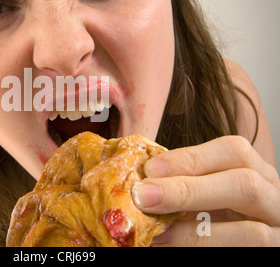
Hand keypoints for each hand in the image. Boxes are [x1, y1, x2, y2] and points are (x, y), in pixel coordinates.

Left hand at [131, 136, 279, 245]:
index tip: (150, 168)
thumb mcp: (201, 193)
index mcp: (257, 172)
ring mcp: (278, 234)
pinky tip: (169, 246)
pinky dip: (201, 249)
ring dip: (194, 232)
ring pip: (251, 233)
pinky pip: (243, 253)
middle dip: (188, 190)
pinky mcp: (271, 254)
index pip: (234, 151)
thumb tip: (139, 181)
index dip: (191, 158)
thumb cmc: (211, 217)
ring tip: (155, 233)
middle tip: (144, 196)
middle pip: (244, 184)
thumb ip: (180, 183)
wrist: (225, 241)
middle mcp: (274, 199)